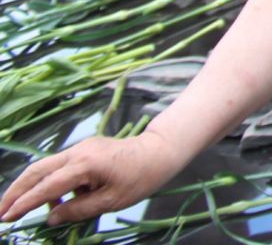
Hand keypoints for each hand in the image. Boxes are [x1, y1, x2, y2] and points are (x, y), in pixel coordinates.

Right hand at [0, 132, 190, 225]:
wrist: (161, 150)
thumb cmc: (142, 176)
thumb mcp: (112, 200)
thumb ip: (79, 210)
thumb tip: (52, 218)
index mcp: (86, 164)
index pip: (47, 186)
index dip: (25, 203)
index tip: (7, 217)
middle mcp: (79, 151)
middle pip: (37, 171)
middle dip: (16, 191)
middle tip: (1, 212)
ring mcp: (81, 148)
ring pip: (45, 167)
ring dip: (32, 188)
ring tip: (24, 211)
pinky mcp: (85, 149)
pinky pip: (60, 167)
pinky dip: (51, 183)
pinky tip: (57, 201)